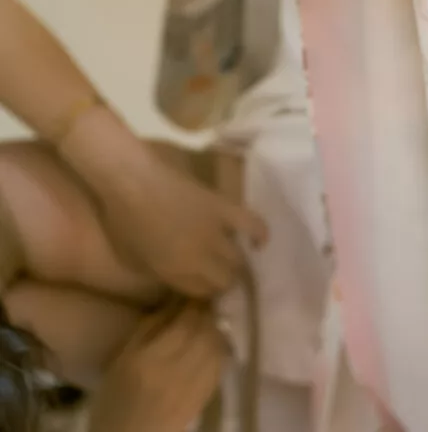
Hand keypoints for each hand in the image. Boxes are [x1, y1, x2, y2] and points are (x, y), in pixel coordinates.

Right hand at [87, 301, 228, 431]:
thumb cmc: (114, 398)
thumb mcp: (122, 358)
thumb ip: (149, 327)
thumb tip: (175, 300)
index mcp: (151, 360)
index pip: (186, 322)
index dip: (195, 303)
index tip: (194, 291)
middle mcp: (176, 372)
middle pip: (205, 333)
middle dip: (207, 313)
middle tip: (203, 302)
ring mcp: (193, 388)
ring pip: (216, 348)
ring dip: (215, 330)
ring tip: (207, 321)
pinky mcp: (203, 401)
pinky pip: (219, 368)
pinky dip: (219, 350)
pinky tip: (212, 344)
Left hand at [100, 150, 266, 297]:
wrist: (131, 180)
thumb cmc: (122, 221)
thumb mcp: (132, 260)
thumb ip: (160, 274)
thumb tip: (178, 279)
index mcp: (175, 273)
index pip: (203, 293)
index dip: (204, 291)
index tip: (202, 285)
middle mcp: (200, 258)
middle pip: (225, 280)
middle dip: (222, 281)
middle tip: (216, 274)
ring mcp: (214, 232)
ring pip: (238, 259)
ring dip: (235, 263)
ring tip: (232, 261)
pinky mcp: (222, 208)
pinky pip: (251, 224)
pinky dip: (260, 234)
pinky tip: (260, 243)